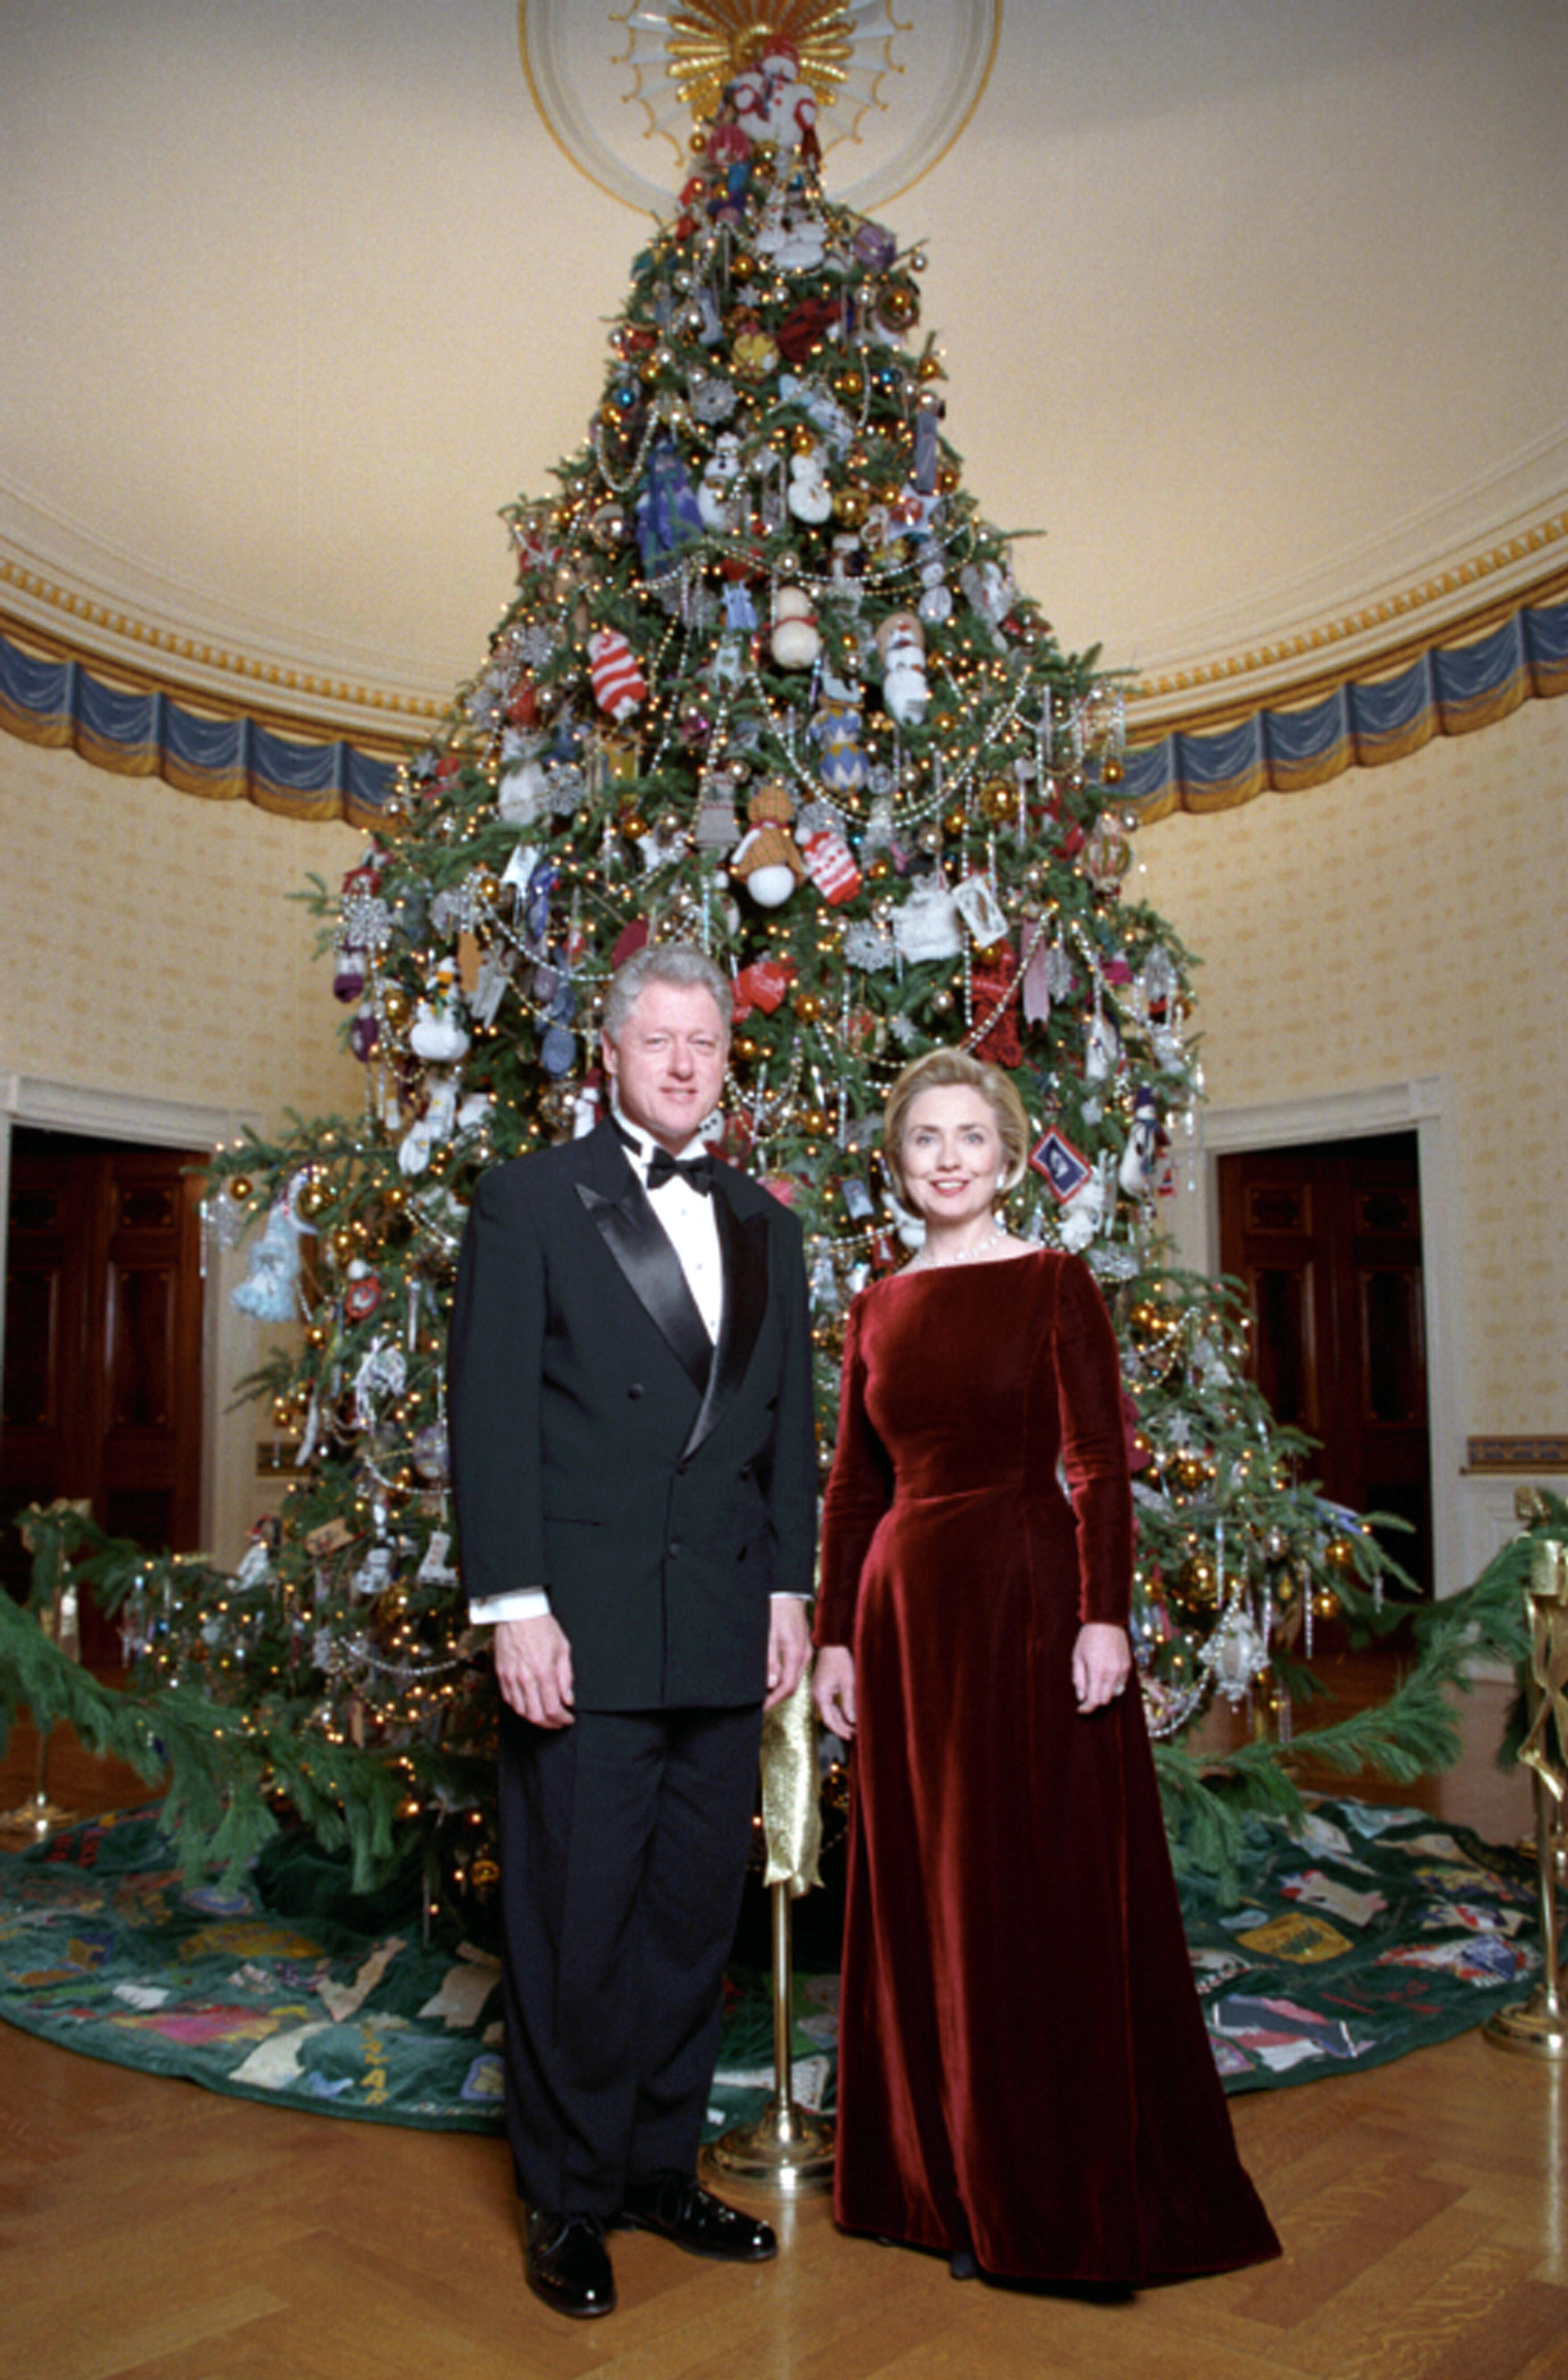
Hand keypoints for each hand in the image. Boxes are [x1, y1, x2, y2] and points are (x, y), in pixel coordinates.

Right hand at [493, 1614, 574, 1727]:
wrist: (518, 1612)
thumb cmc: (542, 1626)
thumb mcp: (563, 1648)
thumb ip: (566, 1677)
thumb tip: (568, 1698)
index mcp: (543, 1672)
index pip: (553, 1709)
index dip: (562, 1719)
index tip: (568, 1719)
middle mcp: (525, 1678)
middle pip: (536, 1716)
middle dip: (550, 1724)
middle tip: (558, 1722)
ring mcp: (510, 1678)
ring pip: (521, 1711)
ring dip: (534, 1718)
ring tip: (545, 1716)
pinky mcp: (501, 1674)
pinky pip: (509, 1700)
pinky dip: (520, 1707)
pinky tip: (529, 1705)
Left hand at [763, 1596, 811, 1711]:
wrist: (788, 1595)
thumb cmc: (777, 1612)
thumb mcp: (769, 1637)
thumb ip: (770, 1661)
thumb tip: (770, 1683)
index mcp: (795, 1655)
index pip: (787, 1687)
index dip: (774, 1700)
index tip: (762, 1707)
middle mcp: (804, 1656)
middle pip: (793, 1685)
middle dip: (777, 1697)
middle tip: (762, 1703)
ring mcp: (806, 1653)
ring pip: (795, 1678)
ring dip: (782, 1688)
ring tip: (766, 1692)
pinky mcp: (804, 1648)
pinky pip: (797, 1669)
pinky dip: (786, 1677)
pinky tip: (775, 1677)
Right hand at [811, 1645, 855, 1739]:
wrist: (832, 1647)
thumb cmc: (840, 1662)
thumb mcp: (848, 1683)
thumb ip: (848, 1703)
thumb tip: (852, 1721)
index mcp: (820, 1695)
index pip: (829, 1720)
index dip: (840, 1730)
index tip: (850, 1736)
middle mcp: (816, 1696)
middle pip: (828, 1718)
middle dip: (841, 1727)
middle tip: (854, 1734)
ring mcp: (817, 1694)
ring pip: (828, 1713)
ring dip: (840, 1721)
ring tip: (853, 1728)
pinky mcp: (821, 1691)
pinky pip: (828, 1706)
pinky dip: (837, 1712)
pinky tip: (847, 1717)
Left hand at [1072, 1621, 1131, 1713]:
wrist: (1107, 1620)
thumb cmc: (1088, 1637)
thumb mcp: (1077, 1657)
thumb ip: (1079, 1679)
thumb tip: (1081, 1697)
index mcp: (1098, 1671)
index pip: (1094, 1700)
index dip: (1086, 1708)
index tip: (1080, 1709)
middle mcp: (1112, 1673)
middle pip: (1105, 1700)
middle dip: (1095, 1700)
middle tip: (1086, 1695)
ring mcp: (1122, 1670)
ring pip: (1115, 1693)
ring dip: (1105, 1692)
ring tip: (1095, 1682)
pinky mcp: (1128, 1666)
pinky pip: (1121, 1683)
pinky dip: (1113, 1684)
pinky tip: (1105, 1674)